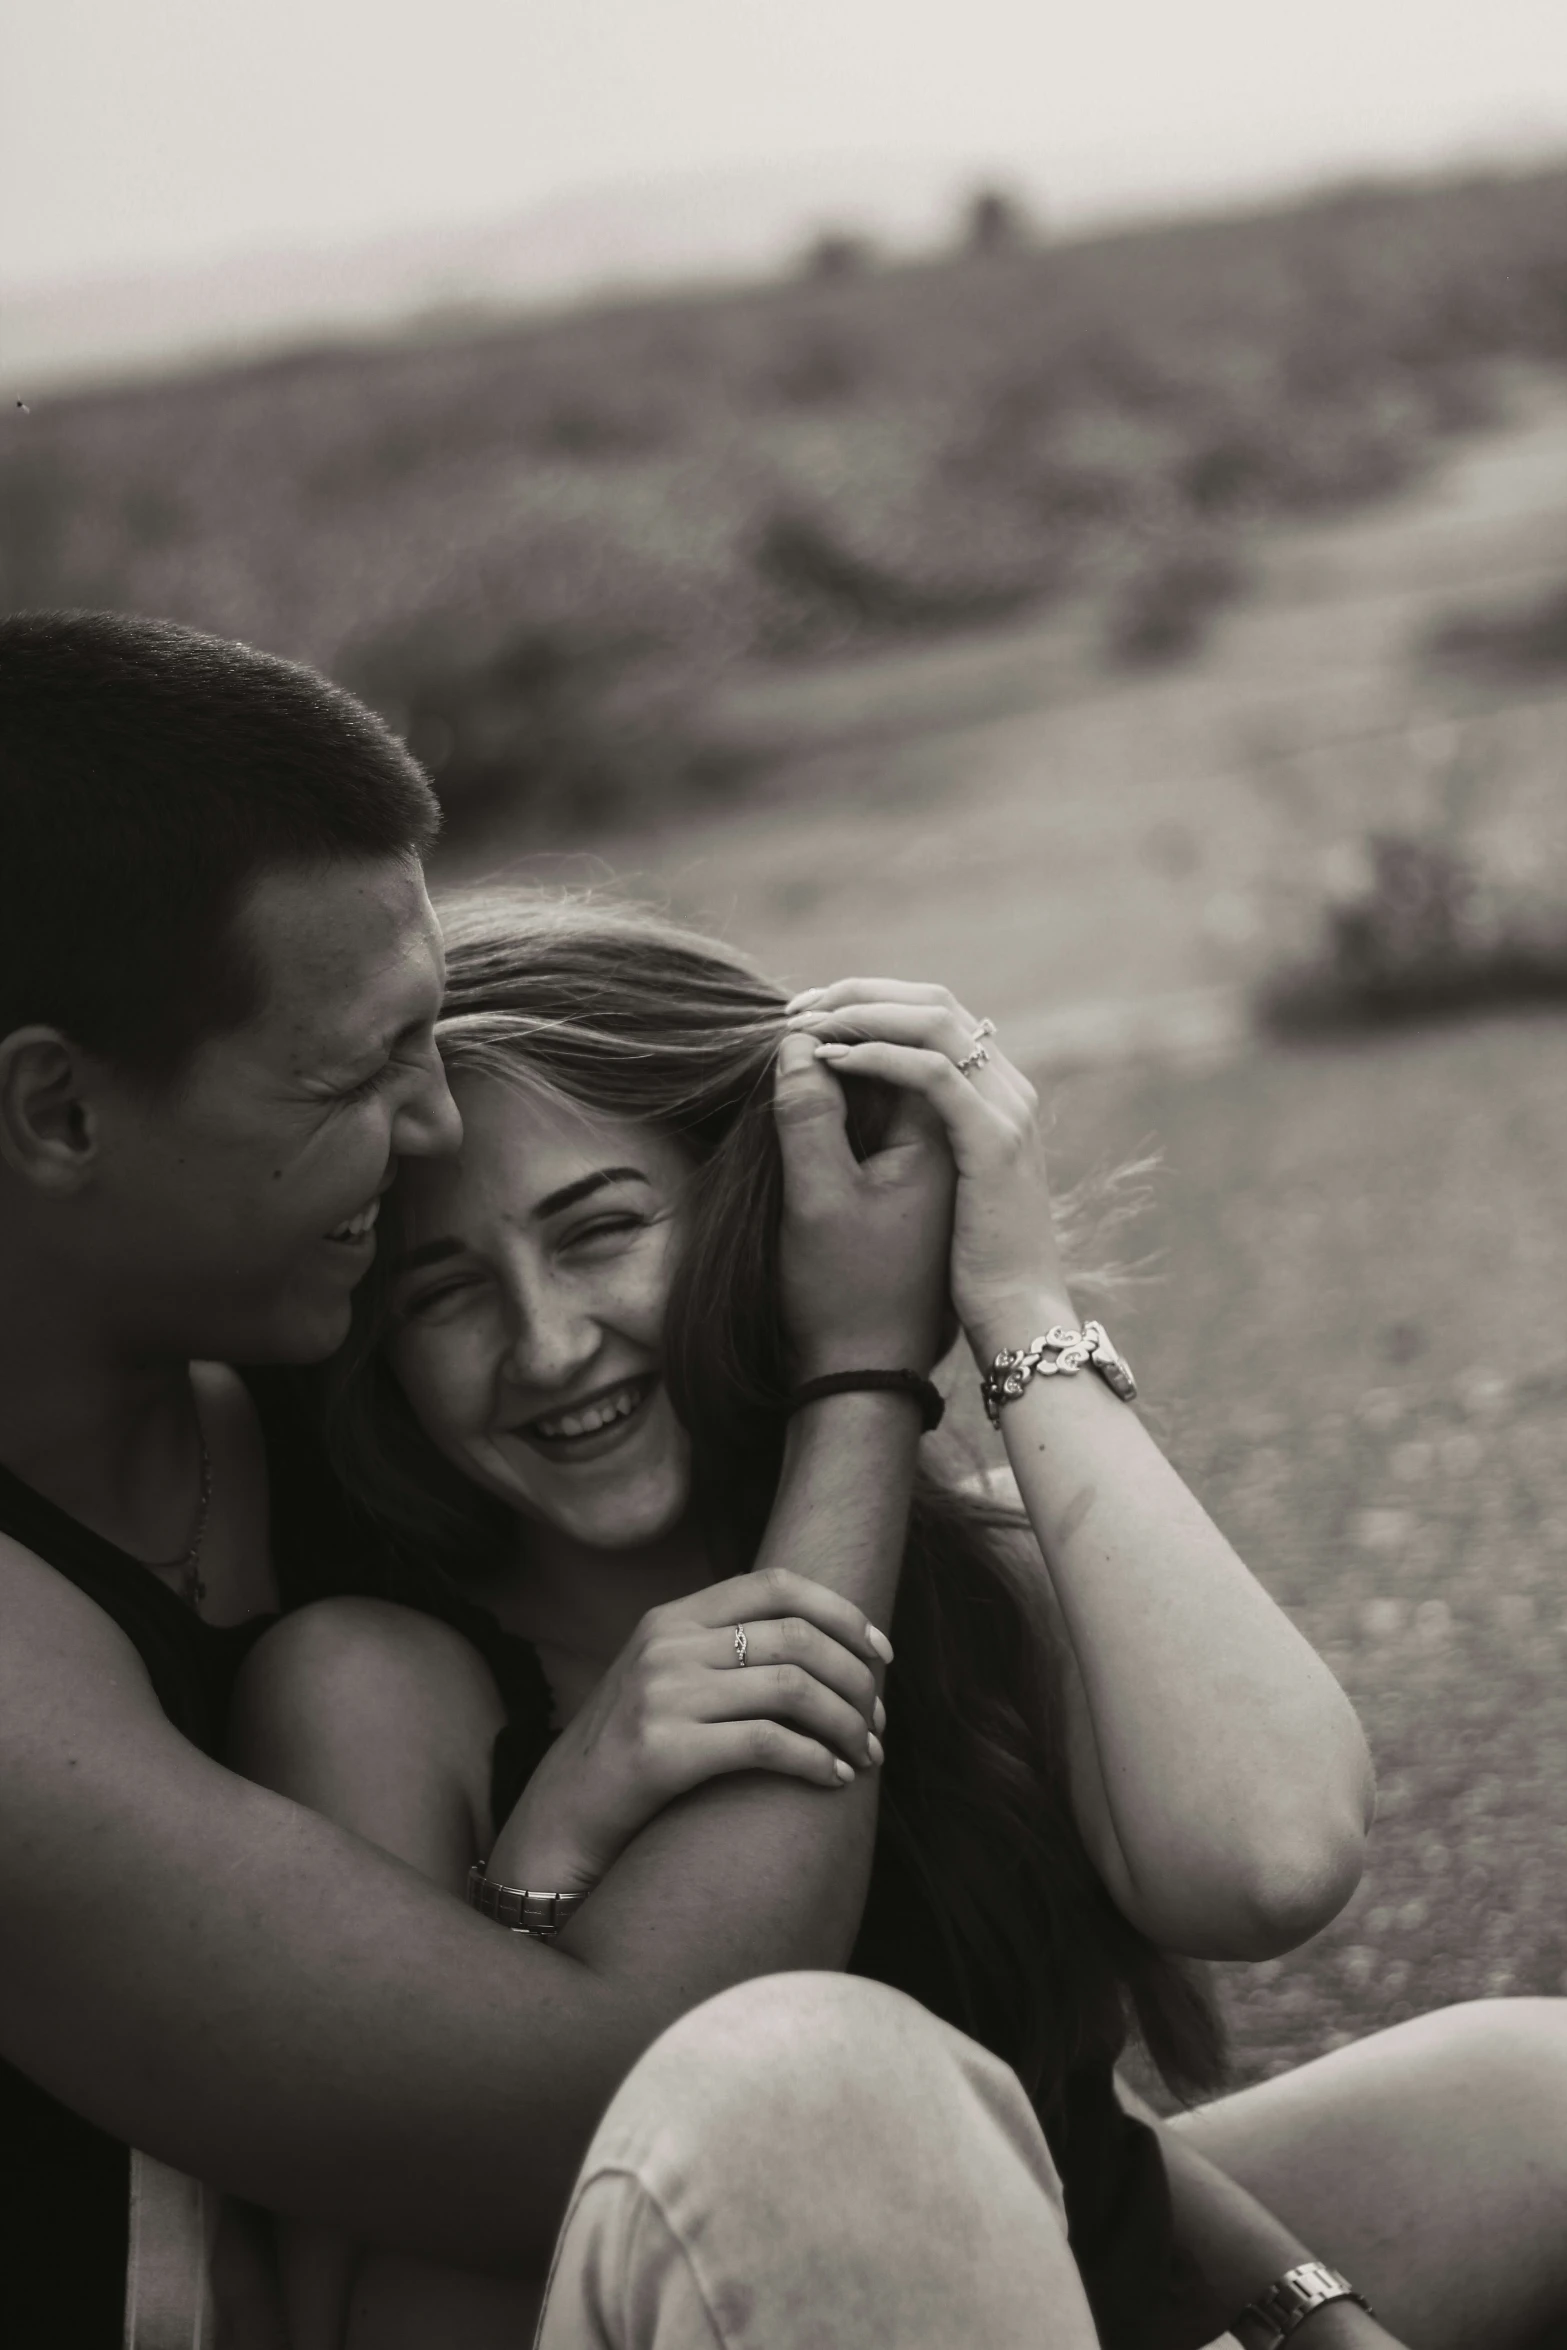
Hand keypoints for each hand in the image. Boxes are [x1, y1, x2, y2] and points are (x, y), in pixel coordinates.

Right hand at [487, 1567, 891, 1892]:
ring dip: (846, 1724)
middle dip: (857, 1680)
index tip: (882, 1653)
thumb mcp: (669, 1678)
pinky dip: (816, 1760)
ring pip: (793, 1688)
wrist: (563, 1815)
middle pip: (797, 1638)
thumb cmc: (633, 1751)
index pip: (777, 1585)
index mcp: (672, 1617)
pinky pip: (767, 1743)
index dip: (842, 1612)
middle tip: (880, 1722)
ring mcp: (661, 1694)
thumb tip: (829, 1647)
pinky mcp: (662, 1750)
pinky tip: (834, 1779)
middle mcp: (666, 1644)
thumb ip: (725, 1650)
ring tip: (867, 1755)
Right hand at [771, 1029, 954, 1380]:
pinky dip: (853, 1094)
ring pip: (897, 1080)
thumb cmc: (845, 1292)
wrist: (870, 1369)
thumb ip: (808, 1116)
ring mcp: (935, 1161)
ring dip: (850, 1057)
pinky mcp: (912, 1180)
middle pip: (913, 1050)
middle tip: (789, 1028)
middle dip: (856, 1027)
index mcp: (947, 1140)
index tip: (793, 1026)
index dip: (855, 1022)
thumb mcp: (817, 1199)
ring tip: (794, 1049)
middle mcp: (952, 1143)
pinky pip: (888, 1114)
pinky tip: (810, 1095)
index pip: (912, 1044)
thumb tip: (798, 1043)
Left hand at [787, 980, 1069, 1358]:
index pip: (931, 1013)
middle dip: (858, 993)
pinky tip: (832, 1061)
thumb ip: (918, 1131)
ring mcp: (1006, 1110)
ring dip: (862, 1013)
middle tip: (796, 1006)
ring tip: (805, 1024)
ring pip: (934, 1021)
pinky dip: (878, 1056)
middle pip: (933, 1000)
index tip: (806, 1014)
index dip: (867, 1000)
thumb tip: (866, 1088)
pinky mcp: (994, 1141)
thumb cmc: (966, 1262)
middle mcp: (1007, 1089)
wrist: (1012, 1316)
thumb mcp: (933, 1183)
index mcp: (993, 1092)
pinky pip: (932, 1073)